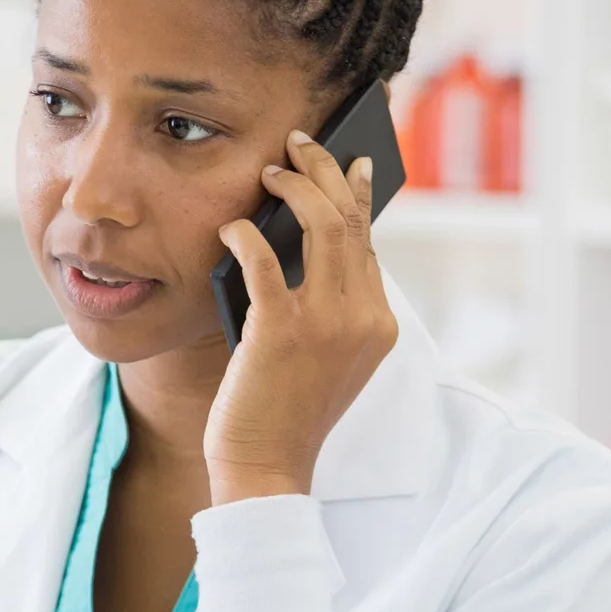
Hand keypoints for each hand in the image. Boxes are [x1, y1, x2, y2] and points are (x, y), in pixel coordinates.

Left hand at [204, 130, 398, 505]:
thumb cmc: (284, 411)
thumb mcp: (323, 355)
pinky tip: (231, 226)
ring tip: (271, 170)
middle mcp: (363, 317)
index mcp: (379, 323)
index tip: (348, 163)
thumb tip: (299, 244)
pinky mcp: (280, 330)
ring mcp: (326, 323)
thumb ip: (326, 306)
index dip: (356, 195)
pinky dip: (246, 233)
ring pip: (323, 226)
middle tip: (301, 143)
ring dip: (296, 187)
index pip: (369, 242)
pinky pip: (265, 260)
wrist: (268, 467)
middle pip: (352, 220)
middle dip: (327, 171)